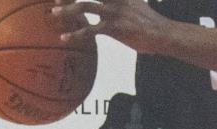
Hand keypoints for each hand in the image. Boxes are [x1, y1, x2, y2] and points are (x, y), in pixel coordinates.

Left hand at [51, 0, 169, 54]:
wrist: (162, 33)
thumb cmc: (149, 22)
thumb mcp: (136, 3)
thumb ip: (122, 1)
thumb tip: (113, 3)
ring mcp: (114, 12)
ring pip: (84, 6)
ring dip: (67, 10)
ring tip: (54, 14)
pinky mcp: (114, 28)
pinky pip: (90, 30)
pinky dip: (75, 34)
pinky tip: (64, 38)